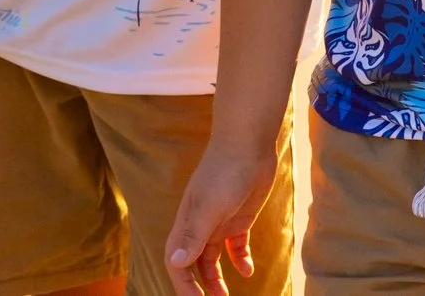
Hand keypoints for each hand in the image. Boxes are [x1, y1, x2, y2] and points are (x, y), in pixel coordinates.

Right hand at [165, 142, 278, 294]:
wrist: (249, 143)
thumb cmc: (225, 171)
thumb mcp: (210, 207)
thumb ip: (193, 235)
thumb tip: (174, 263)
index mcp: (186, 224)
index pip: (177, 262)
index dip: (183, 284)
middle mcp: (199, 226)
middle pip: (193, 264)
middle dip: (199, 286)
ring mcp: (219, 221)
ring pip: (213, 258)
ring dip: (217, 279)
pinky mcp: (239, 217)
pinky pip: (235, 246)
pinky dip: (240, 259)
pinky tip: (248, 270)